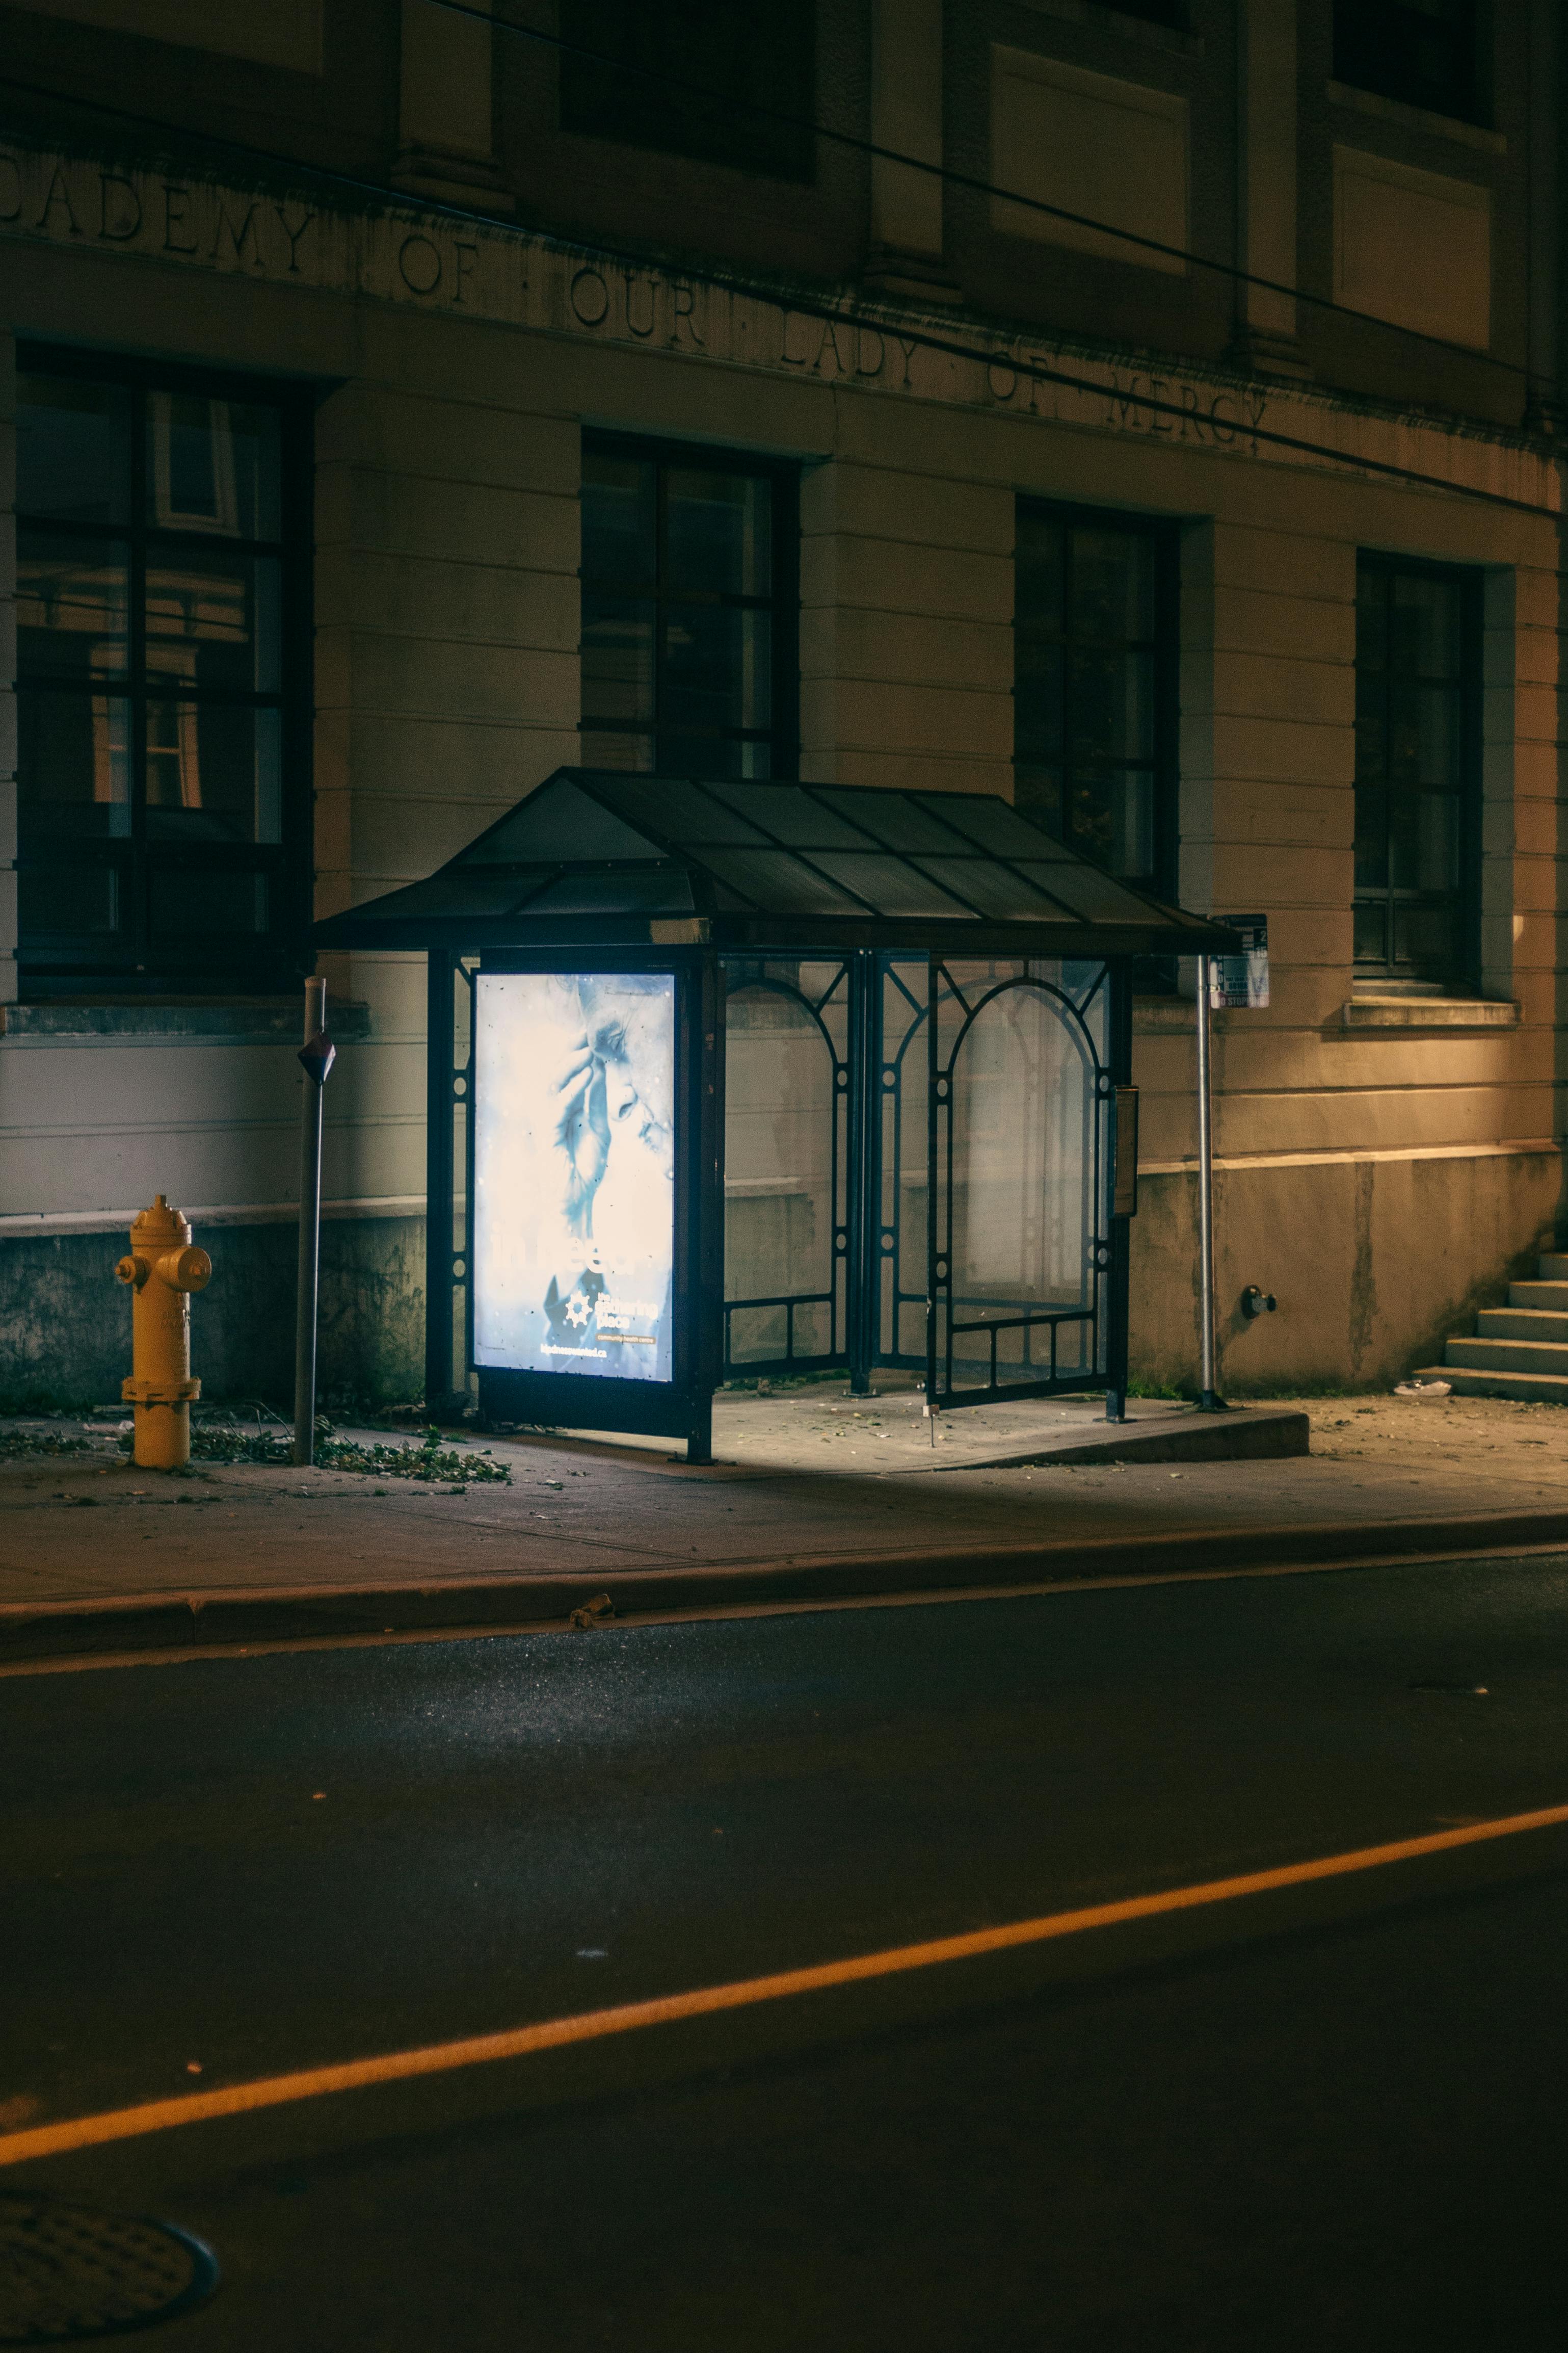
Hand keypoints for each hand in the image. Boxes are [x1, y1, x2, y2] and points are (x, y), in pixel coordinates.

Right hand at [553, 1034, 609, 1234]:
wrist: (577, 1200)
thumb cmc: (585, 1168)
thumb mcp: (599, 1128)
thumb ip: (596, 1101)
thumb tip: (599, 1070)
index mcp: (563, 1109)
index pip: (565, 1075)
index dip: (574, 1054)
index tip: (589, 1036)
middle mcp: (552, 1112)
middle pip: (555, 1074)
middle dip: (569, 1053)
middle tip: (585, 1036)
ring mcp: (547, 1122)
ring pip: (552, 1086)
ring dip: (571, 1067)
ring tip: (588, 1053)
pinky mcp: (547, 1135)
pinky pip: (557, 1107)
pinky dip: (572, 1090)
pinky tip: (587, 1077)